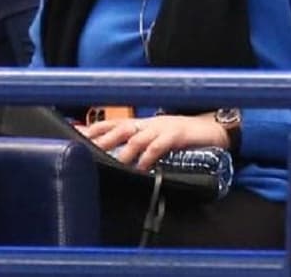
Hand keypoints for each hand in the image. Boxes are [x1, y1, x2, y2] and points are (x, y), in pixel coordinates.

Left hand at [82, 114, 228, 170]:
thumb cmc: (184, 135)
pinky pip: (160, 145)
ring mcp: (163, 128)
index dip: (94, 128)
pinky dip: (150, 155)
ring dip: (124, 150)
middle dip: (102, 138)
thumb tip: (119, 157)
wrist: (215, 129)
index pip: (113, 123)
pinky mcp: (178, 135)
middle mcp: (150, 123)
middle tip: (86, 148)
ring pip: (138, 137)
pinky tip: (143, 166)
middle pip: (120, 127)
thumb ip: (140, 145)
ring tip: (114, 162)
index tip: (75, 134)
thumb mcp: (159, 138)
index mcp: (143, 124)